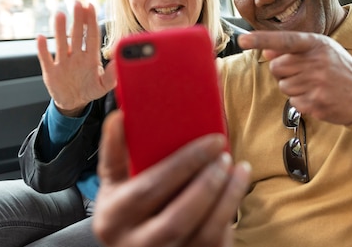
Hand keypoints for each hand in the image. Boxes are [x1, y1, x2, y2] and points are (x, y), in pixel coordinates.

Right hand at [37, 1, 115, 115]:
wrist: (73, 102)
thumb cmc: (89, 90)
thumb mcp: (103, 86)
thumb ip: (111, 76)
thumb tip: (118, 61)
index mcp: (90, 58)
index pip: (92, 36)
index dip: (91, 22)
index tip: (91, 6)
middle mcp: (76, 56)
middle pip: (77, 35)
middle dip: (78, 19)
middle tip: (77, 2)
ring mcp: (63, 62)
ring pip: (61, 43)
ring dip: (59, 30)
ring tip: (59, 14)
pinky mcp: (50, 71)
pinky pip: (45, 58)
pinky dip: (42, 49)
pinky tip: (40, 38)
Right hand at [93, 110, 250, 246]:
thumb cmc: (128, 209)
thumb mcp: (114, 185)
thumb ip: (115, 153)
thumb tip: (119, 117)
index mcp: (113, 218)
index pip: (149, 189)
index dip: (183, 163)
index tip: (211, 140)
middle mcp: (137, 244)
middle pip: (177, 217)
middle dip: (206, 182)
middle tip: (222, 152)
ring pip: (202, 232)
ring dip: (225, 196)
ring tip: (237, 168)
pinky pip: (216, 240)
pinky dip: (230, 210)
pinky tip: (238, 185)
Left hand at [239, 30, 351, 124]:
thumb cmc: (340, 70)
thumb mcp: (323, 51)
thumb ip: (295, 49)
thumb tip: (267, 51)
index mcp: (317, 44)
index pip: (284, 40)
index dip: (261, 39)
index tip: (243, 40)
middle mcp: (316, 61)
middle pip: (277, 66)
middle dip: (283, 72)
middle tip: (302, 73)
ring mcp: (316, 83)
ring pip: (283, 86)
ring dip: (292, 87)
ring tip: (313, 85)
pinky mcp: (316, 103)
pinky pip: (292, 101)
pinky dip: (301, 101)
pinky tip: (317, 96)